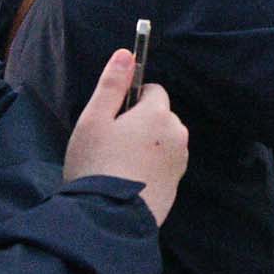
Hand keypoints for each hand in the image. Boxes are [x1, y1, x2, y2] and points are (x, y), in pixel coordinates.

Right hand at [63, 50, 188, 225]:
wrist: (108, 219)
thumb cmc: (96, 165)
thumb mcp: (94, 119)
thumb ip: (112, 84)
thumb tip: (126, 54)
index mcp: (158, 114)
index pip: (153, 90)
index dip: (130, 101)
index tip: (111, 119)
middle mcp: (177, 134)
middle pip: (159, 116)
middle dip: (139, 124)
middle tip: (109, 145)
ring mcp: (179, 162)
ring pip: (161, 141)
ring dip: (144, 146)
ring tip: (117, 166)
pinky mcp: (177, 185)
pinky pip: (162, 164)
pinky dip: (149, 168)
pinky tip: (128, 182)